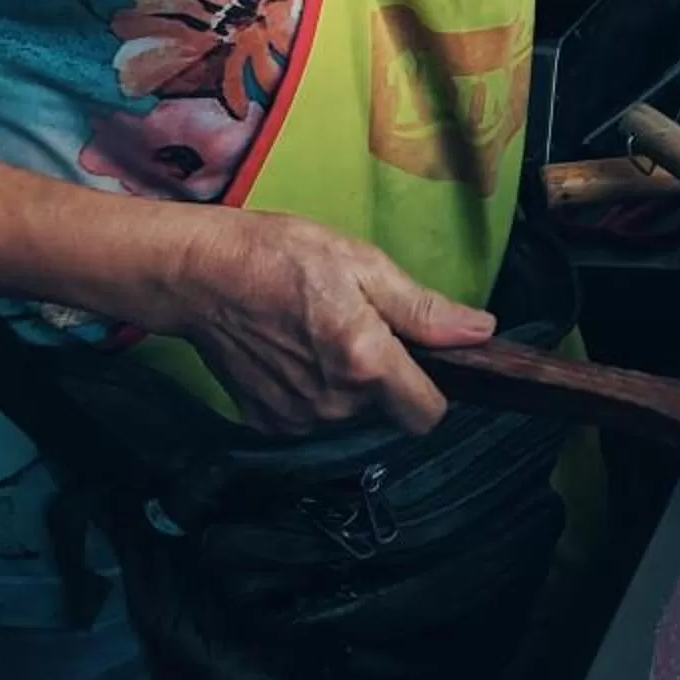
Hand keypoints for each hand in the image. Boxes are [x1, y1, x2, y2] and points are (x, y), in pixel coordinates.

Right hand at [145, 211, 494, 437]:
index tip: (422, 362)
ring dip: (346, 384)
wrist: (199, 275)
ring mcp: (296, 418)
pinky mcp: (266, 422)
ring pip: (348, 414)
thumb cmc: (281, 257)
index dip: (433, 391)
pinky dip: (310, 391)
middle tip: (356, 324)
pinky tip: (291, 351)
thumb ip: (424, 310)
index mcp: (365, 362)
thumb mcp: (363, 265)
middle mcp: (333, 402)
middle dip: (383, 376)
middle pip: (386, 410)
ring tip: (318, 332)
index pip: (427, 416)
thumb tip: (480, 332)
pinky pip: (311, 416)